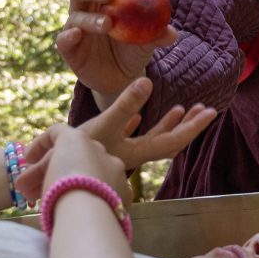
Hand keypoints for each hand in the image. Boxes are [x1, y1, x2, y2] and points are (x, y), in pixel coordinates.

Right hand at [21, 77, 216, 202]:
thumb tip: (148, 81)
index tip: (212, 113)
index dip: (193, 127)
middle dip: (187, 125)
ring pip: (150, 138)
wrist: (47, 177)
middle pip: (168, 140)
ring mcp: (119, 153)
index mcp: (136, 153)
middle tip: (206, 109)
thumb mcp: (101, 126)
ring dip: (166, 123)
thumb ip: (125, 103)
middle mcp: (132, 156)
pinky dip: (135, 123)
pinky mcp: (105, 149)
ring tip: (181, 109)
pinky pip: (128, 136)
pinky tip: (136, 116)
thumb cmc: (75, 157)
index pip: (173, 141)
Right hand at [56, 0, 175, 100]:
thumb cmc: (133, 50)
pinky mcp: (68, 49)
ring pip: (75, 16)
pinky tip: (76, 34)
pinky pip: (63, 40)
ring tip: (108, 24)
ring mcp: (74, 27)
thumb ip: (157, 35)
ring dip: (91, 18)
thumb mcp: (147, 42)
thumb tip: (172, 32)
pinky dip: (68, 36)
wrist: (120, 78)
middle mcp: (84, 8)